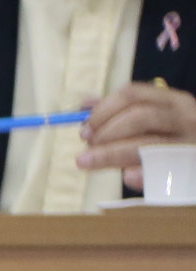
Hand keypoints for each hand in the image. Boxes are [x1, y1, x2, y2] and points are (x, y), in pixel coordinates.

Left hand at [80, 82, 195, 188]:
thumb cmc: (174, 138)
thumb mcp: (154, 119)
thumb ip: (122, 112)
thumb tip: (85, 105)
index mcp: (173, 101)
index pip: (133, 94)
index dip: (103, 109)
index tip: (84, 128)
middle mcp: (185, 117)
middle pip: (139, 117)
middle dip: (106, 131)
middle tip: (87, 145)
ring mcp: (189, 143)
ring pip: (146, 144)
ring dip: (110, 153)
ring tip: (86, 161)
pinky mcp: (189, 168)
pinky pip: (161, 171)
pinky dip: (142, 174)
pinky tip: (126, 176)